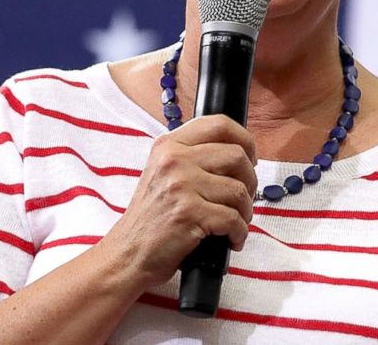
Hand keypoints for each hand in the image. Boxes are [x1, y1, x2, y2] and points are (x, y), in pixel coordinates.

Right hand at [99, 115, 257, 288]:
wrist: (127, 254)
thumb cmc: (150, 219)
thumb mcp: (163, 174)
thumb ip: (192, 158)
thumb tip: (239, 154)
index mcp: (169, 145)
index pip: (218, 124)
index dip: (245, 140)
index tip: (250, 159)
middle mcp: (174, 160)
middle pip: (236, 156)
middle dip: (250, 180)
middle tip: (244, 199)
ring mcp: (181, 186)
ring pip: (239, 190)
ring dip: (246, 212)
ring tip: (235, 223)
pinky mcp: (189, 214)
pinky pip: (234, 219)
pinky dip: (239, 233)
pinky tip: (231, 240)